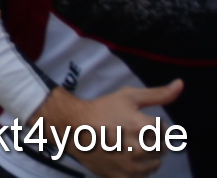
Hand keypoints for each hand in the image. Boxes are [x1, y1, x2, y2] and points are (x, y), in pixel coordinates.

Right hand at [36, 81, 184, 177]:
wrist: (72, 127)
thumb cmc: (102, 109)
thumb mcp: (128, 96)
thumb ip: (158, 94)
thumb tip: (180, 85)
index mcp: (144, 127)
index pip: (165, 131)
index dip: (151, 124)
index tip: (135, 122)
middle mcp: (140, 149)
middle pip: (162, 149)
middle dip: (151, 141)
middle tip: (129, 133)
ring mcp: (132, 166)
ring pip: (155, 164)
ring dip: (146, 156)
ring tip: (126, 146)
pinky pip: (143, 176)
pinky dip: (137, 169)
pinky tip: (123, 158)